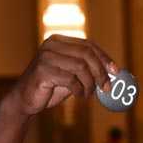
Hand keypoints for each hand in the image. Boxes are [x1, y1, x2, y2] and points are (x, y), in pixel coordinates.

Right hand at [4, 35, 118, 116]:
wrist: (26, 100)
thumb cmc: (51, 88)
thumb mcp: (73, 77)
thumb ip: (88, 71)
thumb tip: (113, 73)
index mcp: (60, 41)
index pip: (88, 45)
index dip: (104, 58)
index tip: (116, 71)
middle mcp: (52, 45)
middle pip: (87, 54)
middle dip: (100, 72)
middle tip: (106, 88)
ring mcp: (46, 56)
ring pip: (81, 67)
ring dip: (89, 84)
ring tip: (87, 94)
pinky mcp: (43, 70)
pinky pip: (70, 79)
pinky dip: (79, 90)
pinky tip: (78, 95)